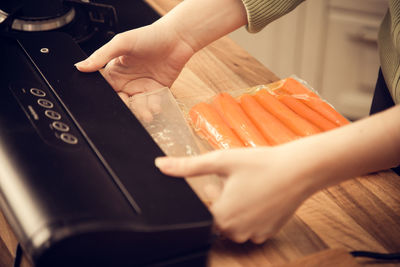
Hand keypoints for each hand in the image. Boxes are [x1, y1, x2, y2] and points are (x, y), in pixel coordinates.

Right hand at [75, 22, 194, 119]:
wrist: (176, 38)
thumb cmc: (149, 35)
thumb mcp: (121, 43)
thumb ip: (101, 56)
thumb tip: (79, 66)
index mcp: (115, 71)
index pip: (105, 89)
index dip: (107, 98)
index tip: (112, 101)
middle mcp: (128, 81)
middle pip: (122, 102)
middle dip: (126, 108)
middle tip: (131, 107)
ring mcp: (143, 87)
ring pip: (138, 106)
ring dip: (141, 112)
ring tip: (146, 114)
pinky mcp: (158, 91)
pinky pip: (153, 104)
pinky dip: (153, 108)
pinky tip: (155, 107)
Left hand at [155, 146, 315, 243]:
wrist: (298, 170)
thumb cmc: (260, 164)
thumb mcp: (220, 161)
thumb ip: (187, 166)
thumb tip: (160, 165)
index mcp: (221, 216)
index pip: (200, 214)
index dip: (207, 197)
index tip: (215, 184)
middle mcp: (236, 232)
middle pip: (217, 220)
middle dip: (219, 202)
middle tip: (230, 182)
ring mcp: (254, 235)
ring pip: (234, 224)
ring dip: (235, 208)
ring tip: (245, 187)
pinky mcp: (268, 233)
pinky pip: (251, 227)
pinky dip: (251, 214)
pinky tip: (258, 196)